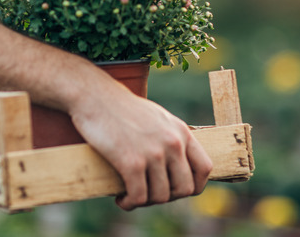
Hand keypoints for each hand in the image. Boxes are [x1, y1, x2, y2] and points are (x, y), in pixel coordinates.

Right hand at [69, 78, 212, 210]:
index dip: (194, 186)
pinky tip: (121, 199)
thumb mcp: (157, 118)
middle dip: (167, 197)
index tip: (175, 190)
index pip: (205, 168)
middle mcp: (172, 143)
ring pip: (161, 196)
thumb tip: (176, 164)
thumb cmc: (121, 108)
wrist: (94, 96)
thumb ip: (170, 138)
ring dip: (146, 202)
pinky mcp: (131, 162)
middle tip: (149, 193)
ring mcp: (153, 153)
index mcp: (181, 131)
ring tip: (131, 196)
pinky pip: (139, 196)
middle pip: (185, 188)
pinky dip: (130, 203)